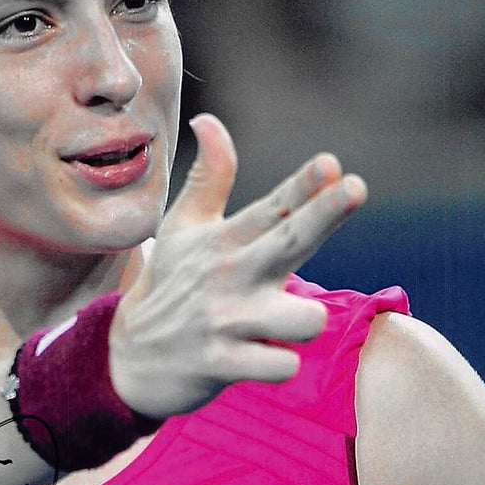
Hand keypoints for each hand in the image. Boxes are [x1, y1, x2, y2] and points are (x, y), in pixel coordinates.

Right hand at [109, 113, 367, 416]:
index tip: (331, 164)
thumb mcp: (183, 228)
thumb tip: (208, 118)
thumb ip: (210, 176)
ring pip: (301, 318)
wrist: (128, 356)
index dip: (304, 185)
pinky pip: (280, 365)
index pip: (272, 208)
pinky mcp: (222, 363)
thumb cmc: (170, 283)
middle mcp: (227, 275)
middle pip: (288, 241)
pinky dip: (281, 364)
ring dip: (307, 319)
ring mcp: (224, 320)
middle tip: (356, 188)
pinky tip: (262, 358)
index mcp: (222, 240)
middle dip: (324, 214)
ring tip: (284, 322)